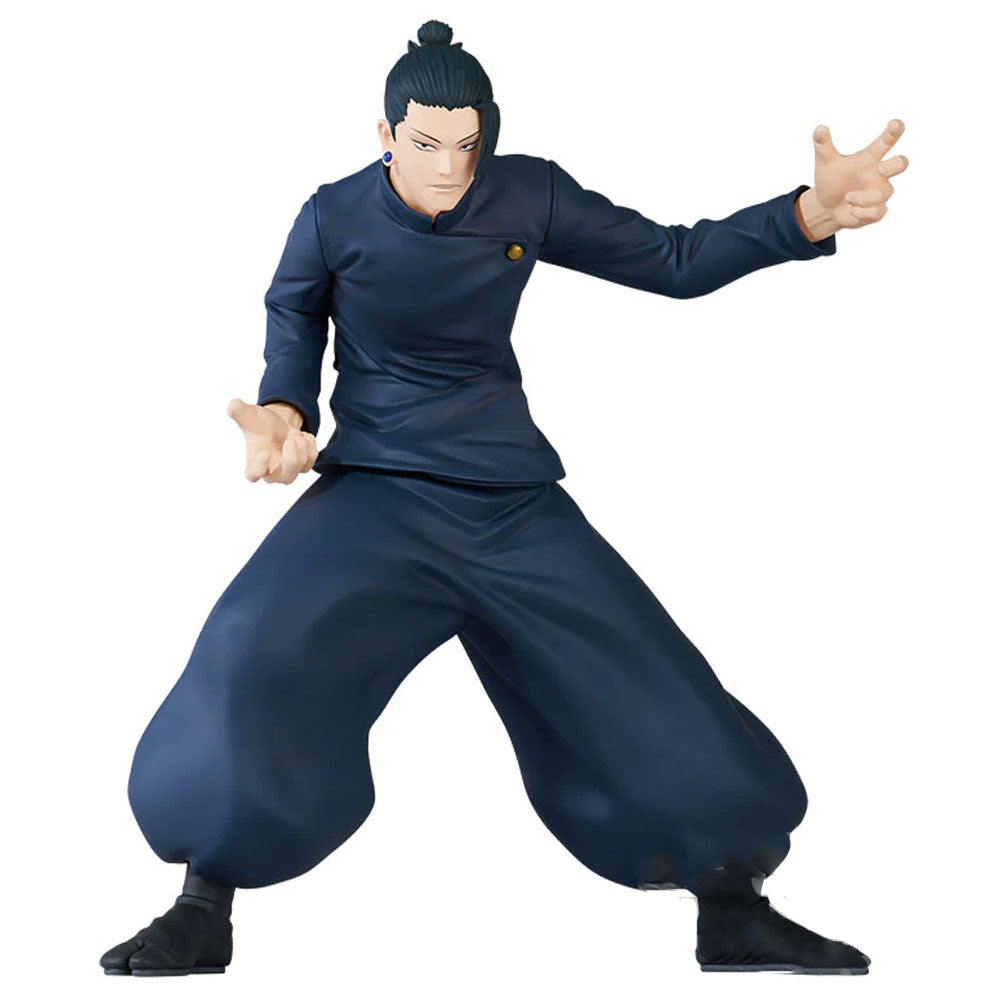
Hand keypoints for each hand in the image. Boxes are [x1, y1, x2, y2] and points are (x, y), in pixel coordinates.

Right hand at [226, 398, 317, 483]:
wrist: (277, 423)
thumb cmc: (259, 423)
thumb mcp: (248, 414)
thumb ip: (238, 411)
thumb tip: (233, 404)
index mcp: (253, 465)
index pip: (253, 475)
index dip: (259, 468)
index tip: (264, 453)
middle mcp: (272, 474)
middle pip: (285, 479)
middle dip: (292, 459)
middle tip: (290, 440)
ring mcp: (290, 472)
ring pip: (301, 468)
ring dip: (302, 448)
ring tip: (295, 434)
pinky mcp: (303, 466)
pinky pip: (312, 461)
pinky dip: (311, 446)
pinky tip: (303, 436)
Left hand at [803, 118, 908, 234]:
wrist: (825, 207)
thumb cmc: (831, 180)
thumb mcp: (825, 163)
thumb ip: (823, 145)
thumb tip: (819, 128)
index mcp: (869, 158)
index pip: (885, 142)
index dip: (893, 132)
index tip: (896, 124)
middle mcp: (879, 173)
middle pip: (900, 164)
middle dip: (896, 165)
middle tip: (880, 169)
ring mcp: (880, 192)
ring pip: (882, 193)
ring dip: (861, 198)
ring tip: (846, 197)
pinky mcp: (878, 211)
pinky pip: (876, 212)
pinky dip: (861, 213)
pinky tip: (851, 210)